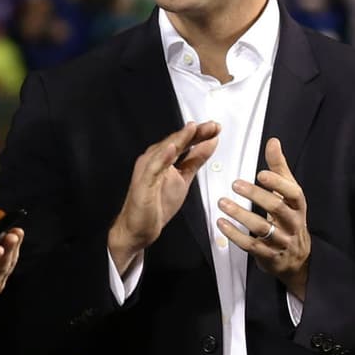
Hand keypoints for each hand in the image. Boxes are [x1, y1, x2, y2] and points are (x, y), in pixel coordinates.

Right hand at [109, 121, 219, 272]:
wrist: (137, 228)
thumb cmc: (156, 204)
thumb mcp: (183, 179)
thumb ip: (195, 160)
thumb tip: (210, 143)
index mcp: (163, 158)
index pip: (183, 142)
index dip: (200, 134)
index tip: (216, 127)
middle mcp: (154, 160)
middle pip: (175, 142)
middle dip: (194, 133)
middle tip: (212, 125)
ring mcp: (147, 170)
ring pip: (164, 151)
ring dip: (179, 139)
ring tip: (193, 129)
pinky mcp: (143, 183)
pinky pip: (153, 168)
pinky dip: (163, 158)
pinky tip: (172, 149)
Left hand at [217, 137, 310, 298]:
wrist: (296, 258)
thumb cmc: (289, 218)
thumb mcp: (288, 194)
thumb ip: (279, 168)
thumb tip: (273, 141)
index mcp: (298, 206)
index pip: (293, 193)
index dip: (278, 183)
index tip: (260, 174)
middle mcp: (292, 223)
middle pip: (276, 208)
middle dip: (255, 196)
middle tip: (235, 184)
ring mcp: (281, 240)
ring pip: (262, 227)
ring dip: (240, 215)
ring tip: (222, 203)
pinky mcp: (268, 255)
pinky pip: (250, 245)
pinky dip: (234, 234)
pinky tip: (221, 223)